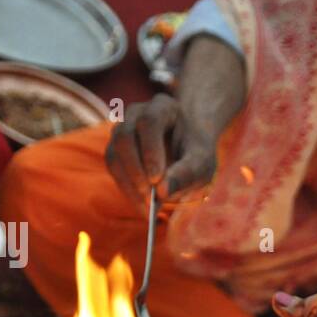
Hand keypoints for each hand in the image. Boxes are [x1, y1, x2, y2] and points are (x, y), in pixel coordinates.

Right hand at [105, 94, 217, 211]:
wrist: (187, 148)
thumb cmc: (196, 151)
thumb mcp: (202, 162)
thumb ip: (187, 173)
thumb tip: (162, 192)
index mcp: (162, 107)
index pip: (149, 122)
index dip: (150, 150)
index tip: (157, 180)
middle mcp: (136, 114)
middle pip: (124, 137)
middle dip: (136, 171)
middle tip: (150, 199)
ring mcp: (121, 130)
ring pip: (114, 156)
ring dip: (129, 185)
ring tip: (149, 209)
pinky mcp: (115, 151)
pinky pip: (114, 170)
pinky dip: (127, 191)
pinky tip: (143, 208)